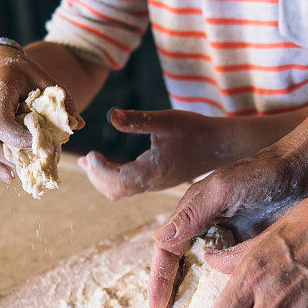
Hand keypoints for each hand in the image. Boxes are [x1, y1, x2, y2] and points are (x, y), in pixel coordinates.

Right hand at [0, 45, 83, 182]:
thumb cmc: (20, 71)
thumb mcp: (42, 77)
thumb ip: (61, 99)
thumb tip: (79, 124)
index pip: (0, 123)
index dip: (18, 138)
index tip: (37, 143)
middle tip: (12, 178)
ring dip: (1, 165)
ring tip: (25, 174)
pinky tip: (18, 171)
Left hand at [79, 109, 252, 199]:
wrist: (222, 145)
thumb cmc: (197, 130)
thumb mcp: (167, 120)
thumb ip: (138, 120)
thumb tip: (111, 115)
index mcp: (154, 171)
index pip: (117, 181)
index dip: (99, 171)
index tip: (90, 153)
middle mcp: (153, 183)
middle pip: (115, 192)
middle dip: (97, 177)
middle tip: (86, 159)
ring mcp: (156, 185)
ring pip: (122, 192)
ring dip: (104, 179)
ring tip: (90, 162)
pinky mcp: (158, 181)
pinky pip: (131, 187)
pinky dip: (115, 177)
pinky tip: (108, 162)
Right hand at [148, 130, 307, 307]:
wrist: (307, 171)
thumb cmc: (263, 172)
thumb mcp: (224, 189)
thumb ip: (193, 214)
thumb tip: (160, 240)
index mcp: (192, 213)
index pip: (166, 251)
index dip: (159, 280)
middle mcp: (205, 229)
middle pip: (179, 267)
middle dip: (170, 295)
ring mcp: (227, 242)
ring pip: (201, 276)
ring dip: (192, 299)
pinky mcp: (248, 251)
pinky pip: (228, 278)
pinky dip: (221, 296)